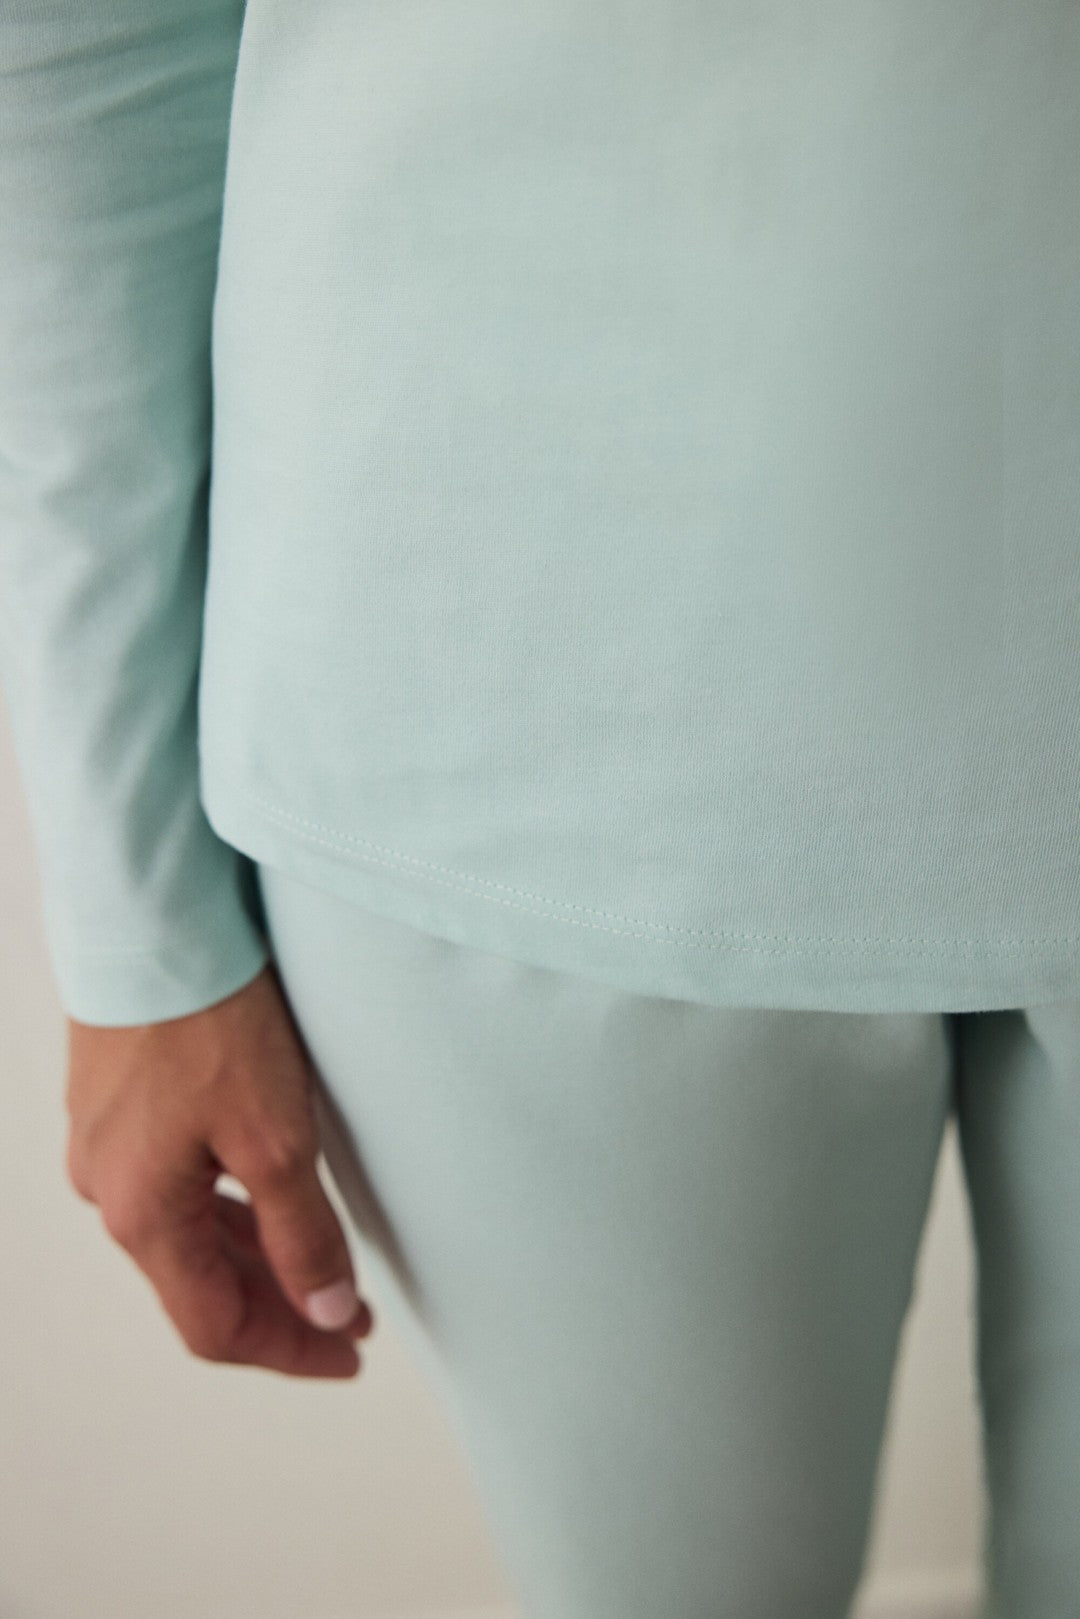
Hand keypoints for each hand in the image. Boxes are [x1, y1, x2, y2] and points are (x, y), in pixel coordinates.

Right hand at [64, 962, 374, 1378]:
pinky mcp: (119, 1100)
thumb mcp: (275, 1139)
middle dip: (277, 1305)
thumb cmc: (210, 1021)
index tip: (347, 1355)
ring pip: (186, 1230)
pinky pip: (175, 1181)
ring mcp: (108, 1143)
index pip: (215, 1326)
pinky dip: (227, 1206)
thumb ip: (300, 1233)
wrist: (155, 921)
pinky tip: (266, 1194)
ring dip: (253, 1255)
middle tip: (349, 1316)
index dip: (286, 1351)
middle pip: (198, 1281)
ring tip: (321, 1261)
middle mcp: (111, 1188)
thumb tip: (326, 1309)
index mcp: (141, 1214)